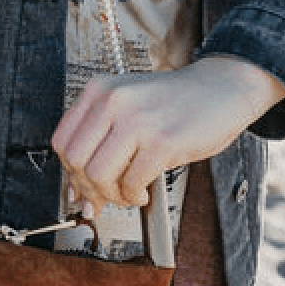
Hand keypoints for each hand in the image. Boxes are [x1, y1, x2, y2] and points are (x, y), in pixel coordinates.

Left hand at [51, 55, 284, 211]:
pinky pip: (132, 182)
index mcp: (99, 91)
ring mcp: (138, 121)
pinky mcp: (162, 141)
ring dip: (112, 195)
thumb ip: (101, 141)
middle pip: (76, 162)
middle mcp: (114, 101)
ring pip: (99, 175)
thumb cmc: (176, 103)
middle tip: (106, 196)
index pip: (62, 142)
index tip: (83, 186)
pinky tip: (144, 191)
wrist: (221, 88)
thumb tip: (79, 192)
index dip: (70, 172)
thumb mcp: (130, 108)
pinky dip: (134, 196)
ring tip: (128, 193)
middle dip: (89, 188)